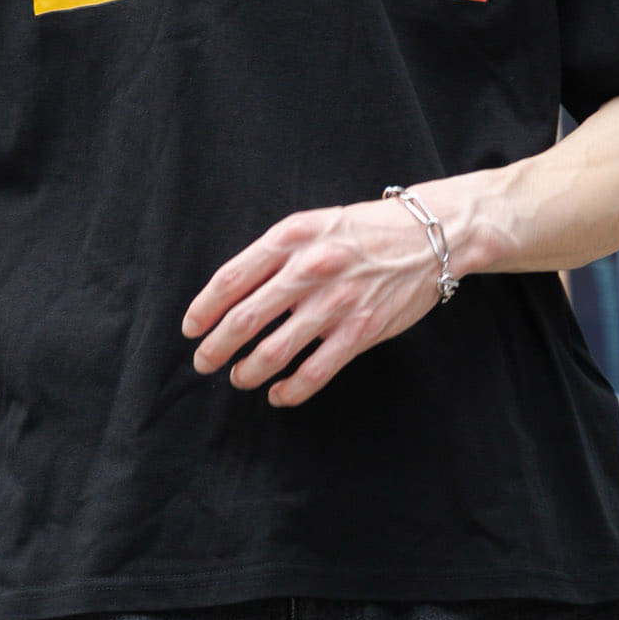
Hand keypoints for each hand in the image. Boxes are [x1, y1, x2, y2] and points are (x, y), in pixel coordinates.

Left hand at [181, 199, 447, 406]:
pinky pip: (316, 371)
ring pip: (275, 351)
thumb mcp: (312, 225)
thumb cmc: (362, 231)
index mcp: (290, 238)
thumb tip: (233, 293)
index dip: (203, 308)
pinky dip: (290, 389)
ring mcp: (336, 302)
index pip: (231, 279)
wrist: (428, 236)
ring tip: (238, 378)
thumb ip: (275, 254)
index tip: (190, 328)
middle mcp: (309, 269)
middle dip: (216, 348)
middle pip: (245, 319)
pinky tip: (278, 394)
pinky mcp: (361, 330)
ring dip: (248, 371)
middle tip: (203, 362)